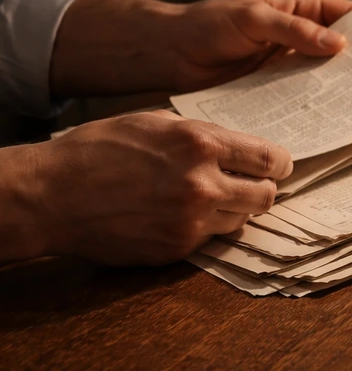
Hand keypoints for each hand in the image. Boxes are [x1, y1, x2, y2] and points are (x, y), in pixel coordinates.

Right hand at [15, 111, 292, 265]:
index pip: (269, 159)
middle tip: (254, 185)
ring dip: (233, 210)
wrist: (53, 195)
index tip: (279, 165)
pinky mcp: (177, 248)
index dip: (279, 163)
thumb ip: (201, 135)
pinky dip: (205, 228)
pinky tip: (181, 215)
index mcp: (199, 143)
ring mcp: (191, 221)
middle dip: (263, 189)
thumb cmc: (99, 150)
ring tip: (209, 198)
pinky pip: (211, 239)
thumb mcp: (155, 122)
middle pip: (266, 195)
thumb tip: (237, 146)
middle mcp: (202, 184)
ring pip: (240, 220)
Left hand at [168, 0, 351, 91]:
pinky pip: (303, 96)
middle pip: (342, 48)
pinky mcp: (277, 90)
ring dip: (342, 86)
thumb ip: (294, 30)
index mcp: (300, 9)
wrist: (172, 55)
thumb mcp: (254, 18)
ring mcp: (290, 65)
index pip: (346, 13)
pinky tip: (330, 116)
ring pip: (325, 75)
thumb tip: (337, 44)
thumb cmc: (208, 24)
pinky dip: (317, 104)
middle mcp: (300, 37)